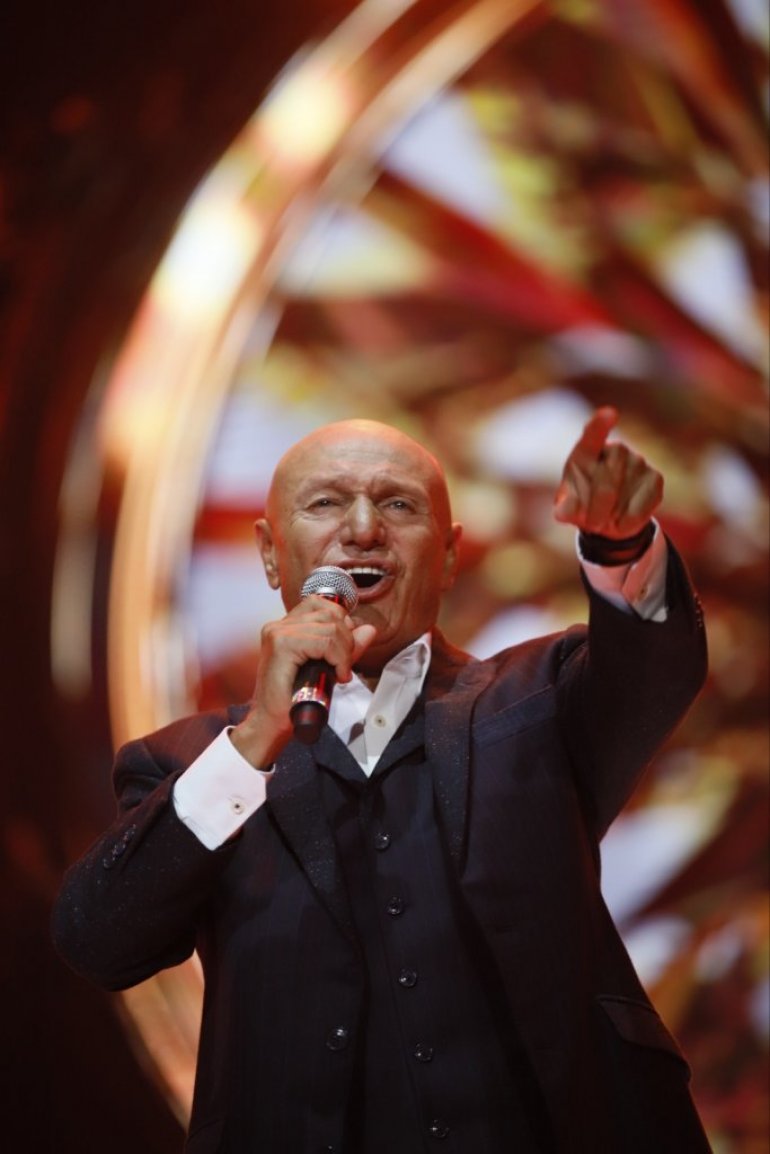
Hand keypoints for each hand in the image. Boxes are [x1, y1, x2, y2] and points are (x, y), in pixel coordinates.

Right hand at [231, 598, 375, 767]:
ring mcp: (278, 632)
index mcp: (286, 626)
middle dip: (347, 640)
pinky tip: (337, 676)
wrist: (272, 723)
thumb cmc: (295, 699)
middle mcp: (279, 625)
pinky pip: (323, 641)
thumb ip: (347, 647)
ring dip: (344, 652)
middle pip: (330, 613)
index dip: (342, 625)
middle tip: (343, 665)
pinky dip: (338, 658)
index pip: (323, 604)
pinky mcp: (281, 645)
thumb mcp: (328, 666)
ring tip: (340, 672)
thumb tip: (369, 629)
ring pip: (330, 627)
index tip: (342, 652)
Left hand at [553, 406, 662, 538]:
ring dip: (611, 517)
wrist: (609, 519)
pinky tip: (622, 521)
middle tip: (590, 524)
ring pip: (624, 495)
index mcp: (587, 452)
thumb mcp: (568, 508)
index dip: (600, 425)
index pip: (592, 436)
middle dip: (596, 509)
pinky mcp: (656, 478)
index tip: (609, 414)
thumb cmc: (583, 505)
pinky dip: (628, 522)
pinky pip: (641, 506)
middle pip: (607, 480)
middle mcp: (615, 450)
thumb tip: (565, 512)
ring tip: (605, 520)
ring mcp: (638, 461)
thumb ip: (565, 509)